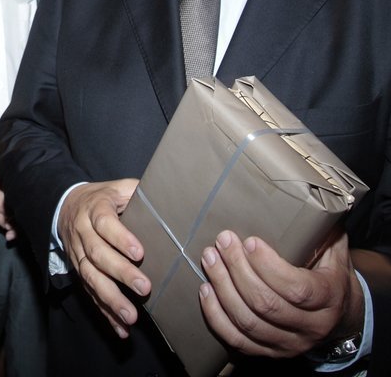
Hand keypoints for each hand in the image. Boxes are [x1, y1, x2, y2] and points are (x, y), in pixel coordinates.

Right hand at [58, 179, 150, 337]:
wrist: (65, 205)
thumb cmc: (102, 198)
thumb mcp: (118, 188)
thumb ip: (137, 191)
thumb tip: (165, 196)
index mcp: (94, 209)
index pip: (104, 224)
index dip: (121, 238)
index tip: (140, 253)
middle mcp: (82, 232)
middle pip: (98, 254)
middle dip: (121, 273)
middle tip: (144, 288)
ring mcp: (78, 254)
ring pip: (91, 278)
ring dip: (110, 299)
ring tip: (131, 316)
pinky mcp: (78, 271)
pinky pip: (89, 293)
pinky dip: (104, 312)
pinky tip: (120, 328)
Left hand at [199, 229, 364, 358]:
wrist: (340, 311)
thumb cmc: (328, 267)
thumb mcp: (333, 244)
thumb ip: (319, 226)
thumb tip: (302, 194)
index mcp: (329, 298)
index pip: (297, 289)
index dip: (268, 266)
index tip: (249, 241)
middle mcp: (311, 327)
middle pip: (266, 304)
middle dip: (238, 270)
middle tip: (222, 241)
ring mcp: (289, 343)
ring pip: (249, 323)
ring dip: (223, 288)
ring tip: (209, 258)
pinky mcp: (270, 352)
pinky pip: (238, 342)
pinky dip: (217, 316)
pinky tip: (205, 290)